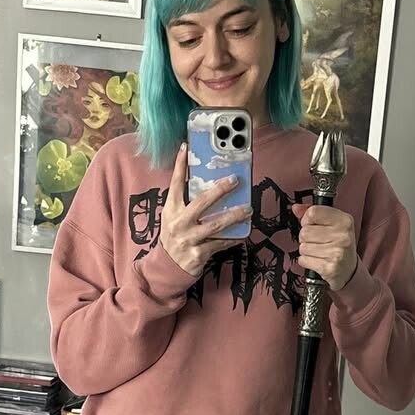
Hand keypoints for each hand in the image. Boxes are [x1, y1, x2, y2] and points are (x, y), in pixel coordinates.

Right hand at [158, 143, 250, 276]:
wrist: (166, 267)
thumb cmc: (174, 237)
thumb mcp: (174, 217)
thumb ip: (186, 203)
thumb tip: (210, 185)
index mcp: (171, 210)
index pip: (175, 183)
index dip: (180, 165)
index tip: (186, 147)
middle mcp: (179, 223)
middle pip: (201, 202)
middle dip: (220, 190)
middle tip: (235, 180)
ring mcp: (188, 239)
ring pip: (215, 224)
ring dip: (234, 215)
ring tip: (248, 209)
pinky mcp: (198, 254)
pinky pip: (220, 243)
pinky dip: (232, 238)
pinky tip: (243, 234)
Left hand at [292, 203, 358, 291]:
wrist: (349, 270)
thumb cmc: (339, 245)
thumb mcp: (332, 224)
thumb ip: (314, 214)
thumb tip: (296, 208)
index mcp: (344, 221)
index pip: (313, 212)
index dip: (307, 219)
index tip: (312, 225)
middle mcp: (343, 236)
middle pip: (305, 231)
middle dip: (306, 238)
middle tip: (317, 242)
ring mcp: (337, 253)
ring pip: (303, 247)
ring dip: (306, 251)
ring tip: (318, 252)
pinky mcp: (329, 268)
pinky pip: (304, 260)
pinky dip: (306, 261)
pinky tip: (317, 260)